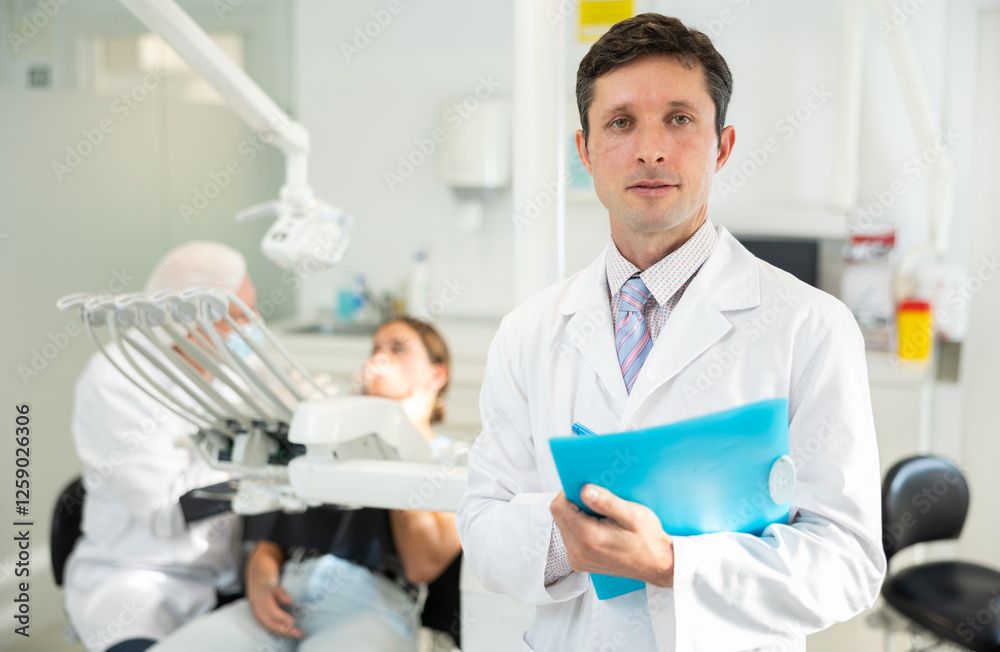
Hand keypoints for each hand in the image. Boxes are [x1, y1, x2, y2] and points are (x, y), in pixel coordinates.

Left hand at [245, 542, 302, 637]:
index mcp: (261, 614)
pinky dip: (282, 596)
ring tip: (292, 622)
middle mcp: (260, 607)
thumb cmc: (266, 593)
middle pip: (270, 622)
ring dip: (280, 617)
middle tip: (297, 632)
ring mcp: (263, 596)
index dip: (284, 632)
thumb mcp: (269, 605)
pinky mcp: (268, 584)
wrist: (258, 573)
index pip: (271, 627)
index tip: (296, 635)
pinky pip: (275, 591)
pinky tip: (289, 601)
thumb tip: (294, 625)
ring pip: (269, 609)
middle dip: (284, 629)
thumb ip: (278, 615)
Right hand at [246, 580, 302, 637]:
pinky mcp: (261, 624)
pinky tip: (290, 634)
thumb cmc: (269, 590)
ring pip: (272, 629)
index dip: (283, 618)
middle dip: (285, 630)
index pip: (273, 612)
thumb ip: (282, 594)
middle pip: (273, 624)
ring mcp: (260, 620)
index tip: (293, 622)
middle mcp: (261, 613)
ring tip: (297, 635)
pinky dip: (281, 633)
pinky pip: (271, 630)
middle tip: (298, 633)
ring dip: (284, 633)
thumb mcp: (276, 588)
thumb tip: (290, 601)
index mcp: (264, 603)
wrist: (257, 593)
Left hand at [549, 485, 673, 586]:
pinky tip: (599, 527)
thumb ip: (606, 502)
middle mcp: (578, 551)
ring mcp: (577, 559)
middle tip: (596, 501)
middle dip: (573, 504)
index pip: (558, 507)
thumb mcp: (632, 515)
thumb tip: (584, 490)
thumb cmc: (648, 540)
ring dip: (577, 516)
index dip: (568, 493)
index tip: (584, 489)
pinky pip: (570, 537)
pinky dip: (580, 528)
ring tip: (600, 516)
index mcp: (588, 538)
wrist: (657, 565)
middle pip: (559, 516)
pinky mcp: (580, 562)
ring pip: (563, 526)